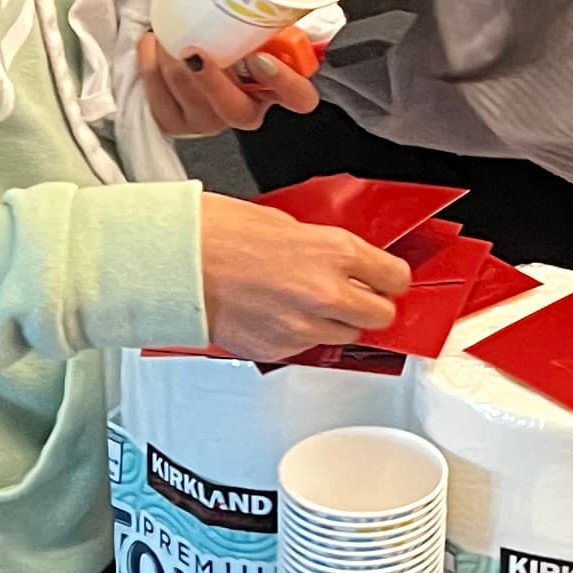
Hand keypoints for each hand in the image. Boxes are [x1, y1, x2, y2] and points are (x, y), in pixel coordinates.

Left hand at [138, 26, 325, 139]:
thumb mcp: (255, 22)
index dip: (284, 82)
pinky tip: (153, 44)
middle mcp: (247, 111)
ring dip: (174, 63)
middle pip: (236, 110)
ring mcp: (211, 122)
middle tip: (194, 51)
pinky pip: (160, 100)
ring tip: (168, 33)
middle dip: (211, 80)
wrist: (192, 45)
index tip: (261, 58)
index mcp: (277, 87)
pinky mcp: (177, 123)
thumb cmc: (230, 31)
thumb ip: (267, 18)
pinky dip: (151, 67)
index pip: (299, 98)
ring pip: (193, 101)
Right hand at [196, 197, 407, 359]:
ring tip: (305, 302)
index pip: (397, 279)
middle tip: (353, 293)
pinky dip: (300, 334)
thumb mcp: (288, 223)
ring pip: (347, 336)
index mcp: (336, 252)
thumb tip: (345, 263)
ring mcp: (304, 327)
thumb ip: (326, 248)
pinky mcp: (279, 349)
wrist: (175, 262)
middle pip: (381, 316)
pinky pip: (308, 347)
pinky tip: (278, 313)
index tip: (383, 278)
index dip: (389, 278)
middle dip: (369, 304)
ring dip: (335, 322)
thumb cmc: (218, 232)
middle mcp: (328, 294)